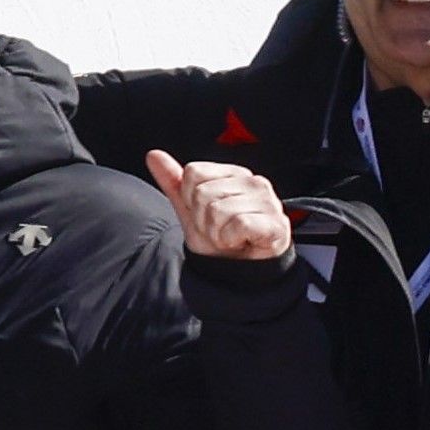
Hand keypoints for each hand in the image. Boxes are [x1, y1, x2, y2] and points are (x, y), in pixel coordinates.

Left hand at [153, 152, 291, 267]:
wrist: (240, 274)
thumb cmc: (220, 240)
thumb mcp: (190, 211)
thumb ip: (173, 182)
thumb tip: (153, 155)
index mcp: (233, 173)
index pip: (193, 172)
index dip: (190, 200)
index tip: (205, 216)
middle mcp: (253, 181)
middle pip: (203, 193)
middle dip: (203, 220)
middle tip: (219, 231)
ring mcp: (268, 201)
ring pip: (218, 210)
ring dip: (217, 233)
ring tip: (230, 238)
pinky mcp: (276, 222)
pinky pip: (238, 223)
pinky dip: (232, 239)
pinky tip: (241, 242)